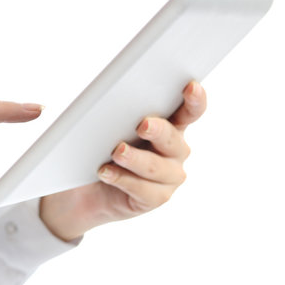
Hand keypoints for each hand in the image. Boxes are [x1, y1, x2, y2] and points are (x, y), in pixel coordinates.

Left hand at [39, 81, 206, 240]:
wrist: (89, 186)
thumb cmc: (104, 148)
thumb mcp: (113, 126)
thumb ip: (122, 113)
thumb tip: (112, 99)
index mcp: (172, 125)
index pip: (190, 111)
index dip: (195, 99)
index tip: (190, 87)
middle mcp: (176, 150)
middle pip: (172, 139)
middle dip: (158, 130)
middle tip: (143, 124)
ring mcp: (169, 176)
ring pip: (155, 166)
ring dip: (135, 158)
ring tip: (117, 151)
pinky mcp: (156, 197)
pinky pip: (142, 189)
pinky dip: (122, 178)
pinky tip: (106, 172)